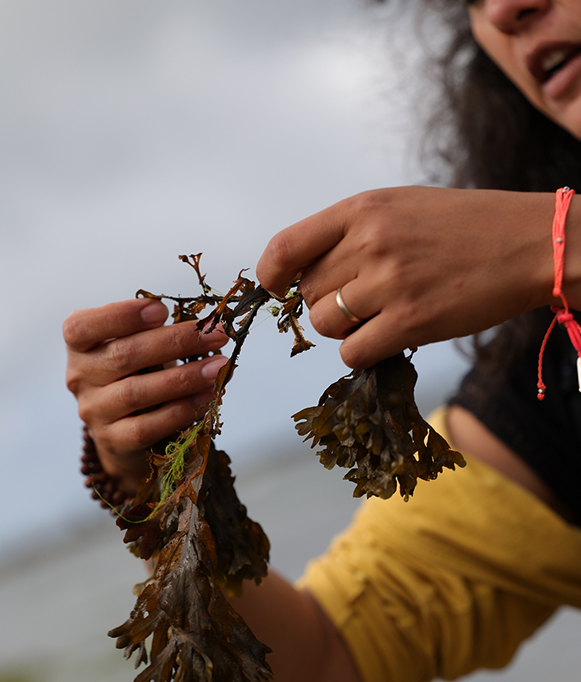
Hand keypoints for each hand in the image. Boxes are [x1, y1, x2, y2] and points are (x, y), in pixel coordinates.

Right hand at [64, 298, 227, 494]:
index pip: (83, 327)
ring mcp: (94, 411)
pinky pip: (148, 426)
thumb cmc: (136, 375)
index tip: (161, 310)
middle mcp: (79, 377)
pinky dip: (181, 409)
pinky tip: (207, 396)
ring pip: (138, 392)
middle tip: (215, 335)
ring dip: (185, 377)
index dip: (121, 316)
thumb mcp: (138, 349)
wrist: (125, 433)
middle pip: (124, 355)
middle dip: (176, 341)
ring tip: (218, 367)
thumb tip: (207, 326)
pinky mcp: (113, 441)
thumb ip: (157, 333)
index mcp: (80, 346)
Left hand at [256, 187, 556, 367]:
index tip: (276, 286)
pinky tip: (387, 336)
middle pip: (308, 293)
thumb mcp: (401, 207)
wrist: (530, 243)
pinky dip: (363, 352)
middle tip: (363, 298)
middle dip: (326, 302)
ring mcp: (390, 283)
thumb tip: (303, 273)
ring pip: (325, 325)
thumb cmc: (464, 226)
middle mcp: (370, 242)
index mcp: (363, 208)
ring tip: (379, 315)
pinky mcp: (411, 322)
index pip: (287, 246)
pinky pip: (353, 353)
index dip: (271, 273)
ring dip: (344, 328)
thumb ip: (350, 232)